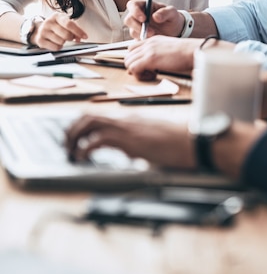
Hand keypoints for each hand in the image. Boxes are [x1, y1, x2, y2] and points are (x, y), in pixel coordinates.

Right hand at [31, 12, 87, 50]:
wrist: (41, 29)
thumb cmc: (57, 26)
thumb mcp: (65, 23)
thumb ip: (75, 29)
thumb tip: (79, 38)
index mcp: (57, 16)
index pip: (69, 24)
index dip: (78, 31)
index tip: (85, 36)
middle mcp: (48, 22)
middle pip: (66, 34)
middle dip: (71, 38)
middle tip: (70, 37)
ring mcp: (43, 31)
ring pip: (61, 42)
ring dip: (64, 42)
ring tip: (61, 38)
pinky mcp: (40, 40)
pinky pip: (55, 47)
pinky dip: (59, 47)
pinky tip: (56, 42)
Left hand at [65, 114, 194, 167]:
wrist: (193, 142)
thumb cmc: (179, 143)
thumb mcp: (153, 142)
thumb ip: (138, 145)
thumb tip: (131, 155)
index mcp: (131, 119)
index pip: (99, 115)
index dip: (81, 125)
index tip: (74, 137)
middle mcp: (126, 119)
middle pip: (88, 116)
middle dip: (72, 130)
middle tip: (66, 145)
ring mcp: (127, 128)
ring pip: (89, 123)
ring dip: (74, 136)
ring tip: (70, 151)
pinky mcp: (130, 139)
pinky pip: (98, 140)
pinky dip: (85, 149)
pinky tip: (82, 158)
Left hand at [124, 35, 199, 79]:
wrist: (192, 51)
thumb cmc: (186, 53)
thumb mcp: (169, 49)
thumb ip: (159, 53)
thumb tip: (153, 65)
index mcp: (152, 40)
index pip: (133, 49)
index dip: (136, 60)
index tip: (146, 67)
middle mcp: (148, 44)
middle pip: (128, 56)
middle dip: (135, 67)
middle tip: (148, 73)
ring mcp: (148, 50)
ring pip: (128, 62)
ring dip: (137, 72)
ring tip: (151, 75)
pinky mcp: (150, 59)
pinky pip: (133, 68)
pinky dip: (139, 75)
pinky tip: (153, 76)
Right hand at [125, 0, 185, 38]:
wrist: (175, 31)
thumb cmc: (172, 18)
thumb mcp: (172, 12)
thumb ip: (165, 12)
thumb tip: (155, 17)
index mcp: (144, 5)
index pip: (132, 5)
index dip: (135, 11)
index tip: (143, 19)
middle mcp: (138, 16)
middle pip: (128, 19)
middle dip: (137, 26)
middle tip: (151, 32)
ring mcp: (137, 27)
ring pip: (132, 31)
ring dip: (142, 35)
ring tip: (155, 35)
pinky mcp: (139, 37)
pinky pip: (136, 40)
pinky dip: (144, 41)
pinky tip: (153, 40)